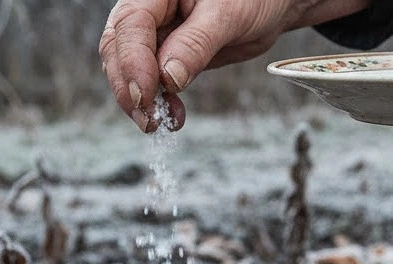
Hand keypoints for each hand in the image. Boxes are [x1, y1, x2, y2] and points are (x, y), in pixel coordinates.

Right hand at [100, 0, 370, 131]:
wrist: (273, 4)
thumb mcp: (228, 14)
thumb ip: (196, 43)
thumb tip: (168, 77)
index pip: (131, 26)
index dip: (132, 63)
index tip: (145, 95)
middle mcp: (150, 11)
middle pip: (119, 49)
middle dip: (128, 87)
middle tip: (147, 119)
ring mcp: (156, 34)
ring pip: (130, 69)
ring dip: (142, 100)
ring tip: (159, 122)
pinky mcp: (168, 56)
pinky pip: (153, 81)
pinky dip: (159, 101)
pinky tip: (173, 116)